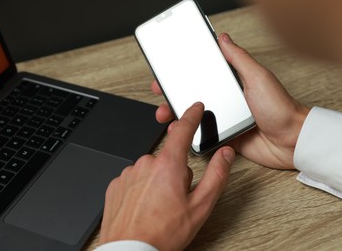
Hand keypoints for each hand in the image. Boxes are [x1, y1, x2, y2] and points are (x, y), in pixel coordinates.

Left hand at [99, 102, 234, 249]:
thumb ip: (216, 175)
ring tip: (159, 207)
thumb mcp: (200, 206)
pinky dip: (141, 189)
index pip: (183, 131)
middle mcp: (146, 164)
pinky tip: (144, 207)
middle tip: (176, 199)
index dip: (191, 116)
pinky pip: (134, 179)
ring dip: (157, 182)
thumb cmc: (164, 233)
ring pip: (151, 170)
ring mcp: (129, 174)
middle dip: (175, 172)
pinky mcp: (116, 184)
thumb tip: (225, 154)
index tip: (195, 107)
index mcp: (168, 165)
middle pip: (168, 158)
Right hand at [152, 33, 309, 168]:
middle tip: (161, 95)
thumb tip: (223, 38)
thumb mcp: (258, 77)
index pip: (204, 74)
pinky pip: (204, 135)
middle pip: (195, 95)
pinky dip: (191, 135)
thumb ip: (239, 59)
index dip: (184, 73)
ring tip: (166, 116)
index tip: (168, 73)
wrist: (290, 141)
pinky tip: (181, 134)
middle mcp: (227, 100)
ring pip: (196, 116)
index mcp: (234, 83)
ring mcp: (226, 119)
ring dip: (179, 116)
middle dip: (175, 95)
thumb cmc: (280, 107)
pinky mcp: (226, 136)